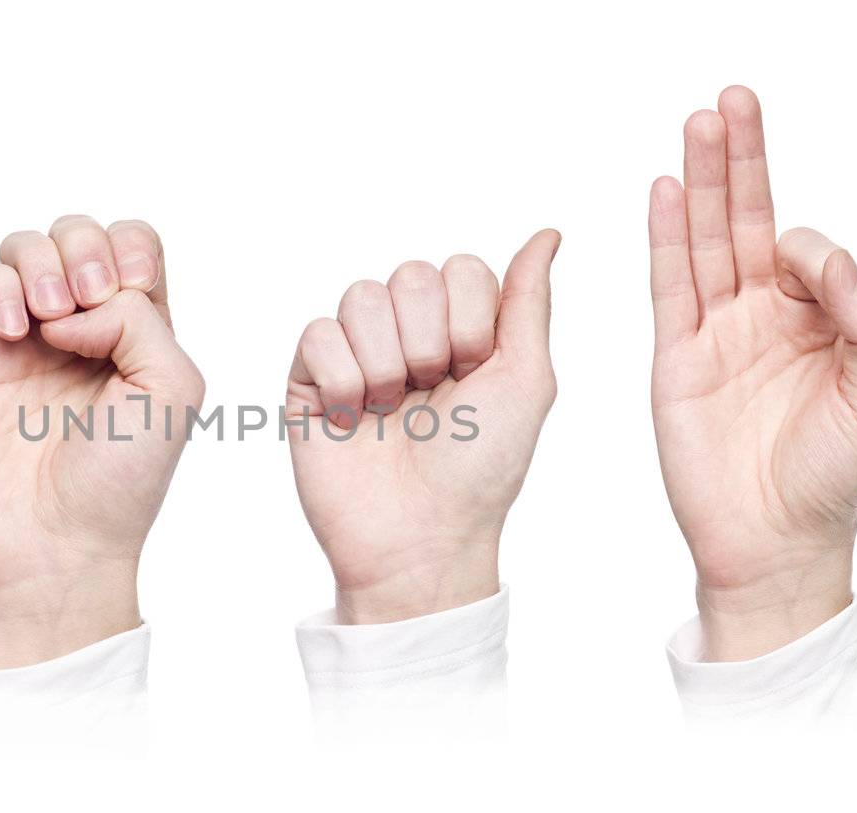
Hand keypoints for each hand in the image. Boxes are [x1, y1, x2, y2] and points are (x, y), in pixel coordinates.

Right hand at [0, 217, 202, 667]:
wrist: (55, 543)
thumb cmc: (122, 480)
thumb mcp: (173, 388)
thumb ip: (139, 319)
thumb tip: (73, 303)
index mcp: (141, 331)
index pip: (134, 244)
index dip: (129, 249)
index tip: (130, 291)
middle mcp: (86, 327)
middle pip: (79, 233)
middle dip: (83, 248)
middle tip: (84, 302)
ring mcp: (29, 337)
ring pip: (25, 248)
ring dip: (39, 263)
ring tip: (47, 318)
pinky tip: (13, 332)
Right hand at [286, 232, 560, 623]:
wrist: (421, 537)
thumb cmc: (481, 470)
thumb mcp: (526, 380)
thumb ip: (530, 301)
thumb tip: (549, 232)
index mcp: (460, 328)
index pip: (460, 269)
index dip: (470, 322)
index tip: (473, 376)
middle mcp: (406, 333)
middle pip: (410, 274)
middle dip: (429, 341)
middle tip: (431, 395)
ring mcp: (355, 353)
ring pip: (361, 297)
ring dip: (386, 362)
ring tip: (391, 410)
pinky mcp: (307, 379)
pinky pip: (316, 333)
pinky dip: (343, 379)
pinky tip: (354, 418)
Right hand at [648, 86, 856, 660]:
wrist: (774, 543)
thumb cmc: (833, 478)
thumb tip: (823, 256)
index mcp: (815, 321)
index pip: (802, 248)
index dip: (806, 243)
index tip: (807, 271)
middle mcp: (761, 317)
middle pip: (744, 221)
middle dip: (740, 161)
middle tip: (732, 99)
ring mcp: (714, 334)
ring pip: (702, 242)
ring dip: (699, 183)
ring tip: (697, 124)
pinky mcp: (675, 358)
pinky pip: (667, 287)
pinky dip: (664, 237)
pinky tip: (664, 191)